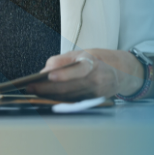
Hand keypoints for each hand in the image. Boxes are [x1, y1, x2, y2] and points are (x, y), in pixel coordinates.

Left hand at [25, 49, 143, 100]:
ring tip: (35, 92)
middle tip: (31, 88)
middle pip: (69, 87)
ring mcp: (96, 93)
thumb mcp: (82, 52)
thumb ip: (63, 60)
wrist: (122, 72)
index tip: (47, 75)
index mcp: (94, 63)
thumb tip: (45, 69)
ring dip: (50, 96)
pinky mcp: (94, 101)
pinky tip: (47, 98)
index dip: (64, 73)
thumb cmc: (98, 59)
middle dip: (47, 88)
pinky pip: (74, 101)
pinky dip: (60, 100)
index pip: (78, 69)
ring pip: (69, 96)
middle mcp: (97, 79)